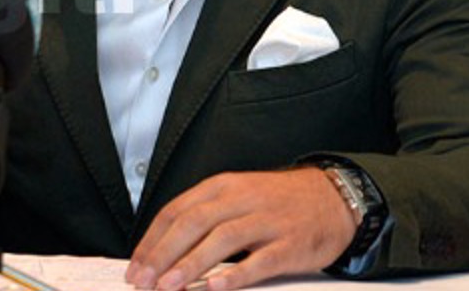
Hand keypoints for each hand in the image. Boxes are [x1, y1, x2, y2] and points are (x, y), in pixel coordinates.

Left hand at [126, 168, 356, 289]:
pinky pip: (261, 260)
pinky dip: (237, 273)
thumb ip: (203, 217)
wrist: (333, 198)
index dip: (152, 241)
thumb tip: (163, 251)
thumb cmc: (276, 203)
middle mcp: (240, 199)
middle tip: (143, 282)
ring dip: (191, 264)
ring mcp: (267, 221)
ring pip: (222, 240)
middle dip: (163, 254)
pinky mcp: (291, 243)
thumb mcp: (236, 196)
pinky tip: (217, 287)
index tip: (135, 267)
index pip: (176, 212)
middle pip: (192, 224)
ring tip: (169, 287)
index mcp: (221, 187)